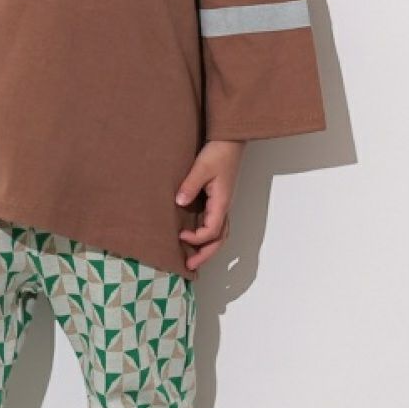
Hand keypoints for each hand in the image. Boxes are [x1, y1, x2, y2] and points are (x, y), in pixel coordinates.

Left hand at [176, 140, 245, 272]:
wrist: (229, 140)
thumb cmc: (218, 152)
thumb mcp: (201, 167)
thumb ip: (190, 185)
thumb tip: (179, 202)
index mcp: (222, 202)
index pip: (212, 230)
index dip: (197, 238)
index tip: (180, 235)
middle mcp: (224, 207)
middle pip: (219, 239)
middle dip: (205, 255)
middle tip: (189, 266)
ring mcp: (222, 205)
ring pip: (219, 234)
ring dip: (207, 249)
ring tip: (193, 259)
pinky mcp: (218, 201)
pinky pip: (215, 225)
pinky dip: (207, 237)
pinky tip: (195, 240)